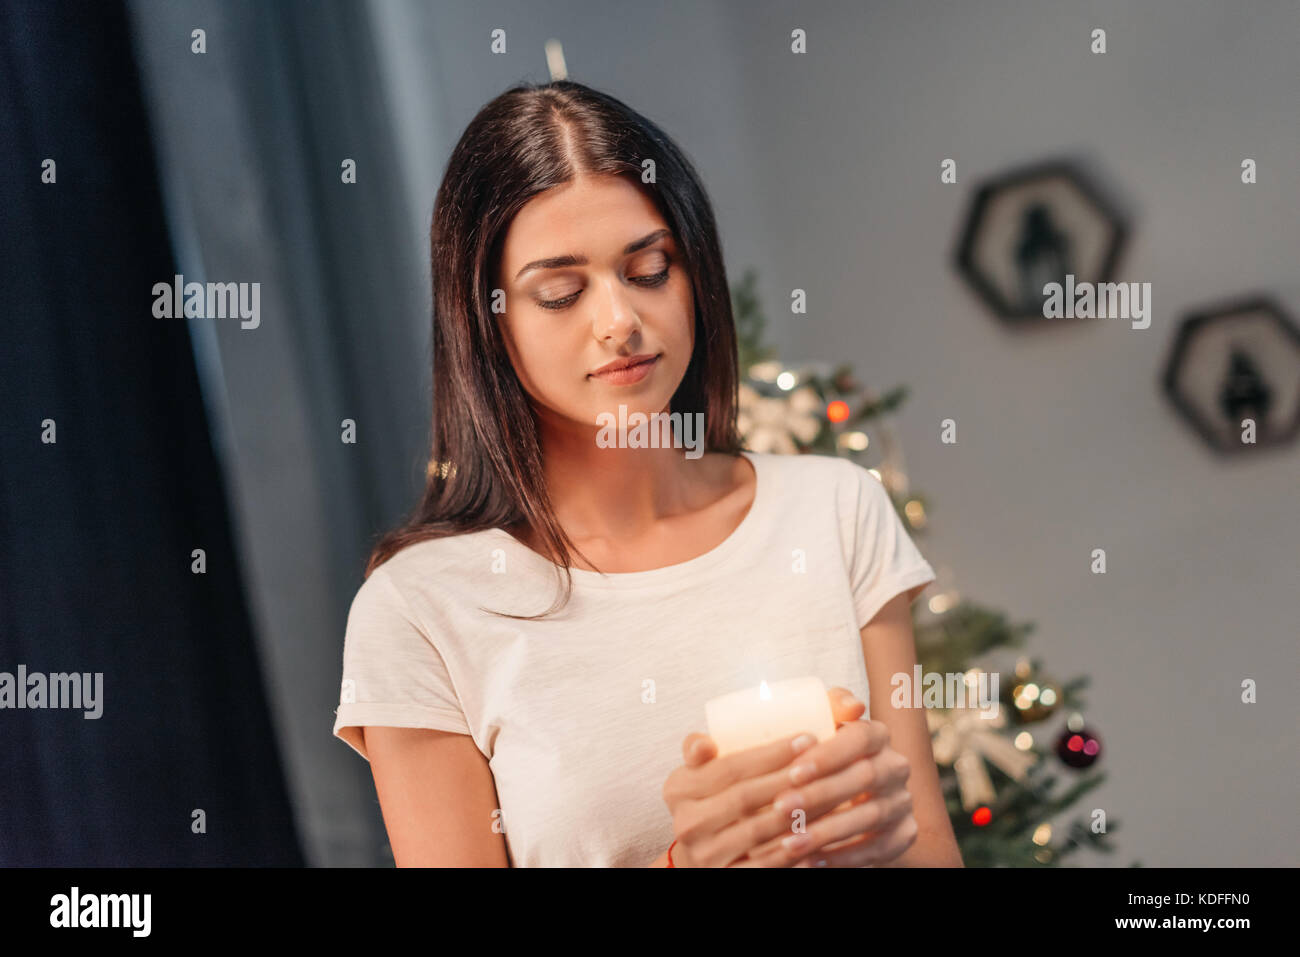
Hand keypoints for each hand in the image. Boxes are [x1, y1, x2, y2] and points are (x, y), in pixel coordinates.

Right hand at [662, 729, 827, 866]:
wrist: (700, 856)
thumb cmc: (710, 801)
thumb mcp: (696, 772)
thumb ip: (698, 749)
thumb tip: (705, 743)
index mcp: (678, 789)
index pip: (730, 767)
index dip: (771, 753)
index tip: (808, 738)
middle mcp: (687, 823)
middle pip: (746, 796)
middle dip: (788, 777)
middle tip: (823, 763)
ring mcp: (705, 855)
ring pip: (759, 830)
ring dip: (797, 812)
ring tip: (830, 793)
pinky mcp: (725, 878)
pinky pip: (765, 864)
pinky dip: (792, 851)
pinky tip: (816, 835)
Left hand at [745, 687, 918, 867]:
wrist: (841, 794)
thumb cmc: (817, 754)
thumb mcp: (819, 725)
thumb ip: (830, 705)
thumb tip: (852, 706)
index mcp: (877, 734)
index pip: (860, 738)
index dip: (829, 755)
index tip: (793, 771)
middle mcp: (896, 766)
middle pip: (864, 778)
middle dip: (820, 795)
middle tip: (781, 808)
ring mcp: (903, 801)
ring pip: (870, 816)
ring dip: (827, 831)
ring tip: (790, 842)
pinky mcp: (904, 834)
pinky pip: (878, 849)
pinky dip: (844, 857)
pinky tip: (811, 861)